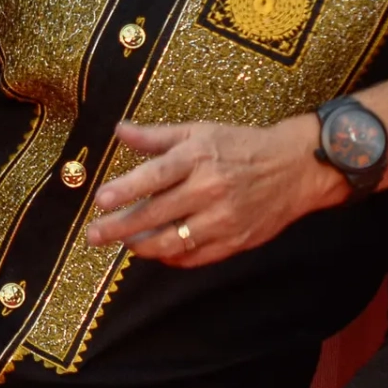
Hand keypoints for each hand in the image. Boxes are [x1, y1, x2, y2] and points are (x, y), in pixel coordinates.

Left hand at [84, 118, 343, 266]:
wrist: (294, 168)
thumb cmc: (242, 145)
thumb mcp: (200, 131)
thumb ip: (157, 136)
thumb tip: (119, 130)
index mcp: (198, 157)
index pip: (153, 176)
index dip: (124, 190)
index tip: (100, 201)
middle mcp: (209, 189)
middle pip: (156, 214)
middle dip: (120, 227)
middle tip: (94, 235)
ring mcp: (223, 219)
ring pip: (173, 241)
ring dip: (142, 246)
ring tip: (124, 243)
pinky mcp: (235, 241)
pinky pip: (195, 257)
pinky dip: (172, 257)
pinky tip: (158, 252)